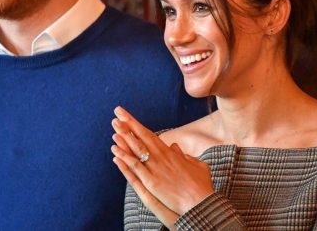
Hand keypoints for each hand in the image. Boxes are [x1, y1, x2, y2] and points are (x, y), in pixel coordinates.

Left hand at [111, 106, 213, 226]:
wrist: (202, 203)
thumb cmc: (201, 186)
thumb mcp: (196, 165)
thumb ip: (184, 155)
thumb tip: (175, 147)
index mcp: (169, 152)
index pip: (149, 134)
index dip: (137, 124)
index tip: (126, 116)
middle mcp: (161, 157)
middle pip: (141, 136)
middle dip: (128, 123)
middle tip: (117, 112)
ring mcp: (155, 169)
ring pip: (136, 149)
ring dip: (124, 137)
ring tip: (114, 125)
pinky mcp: (151, 182)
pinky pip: (135, 167)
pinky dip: (125, 158)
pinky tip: (115, 151)